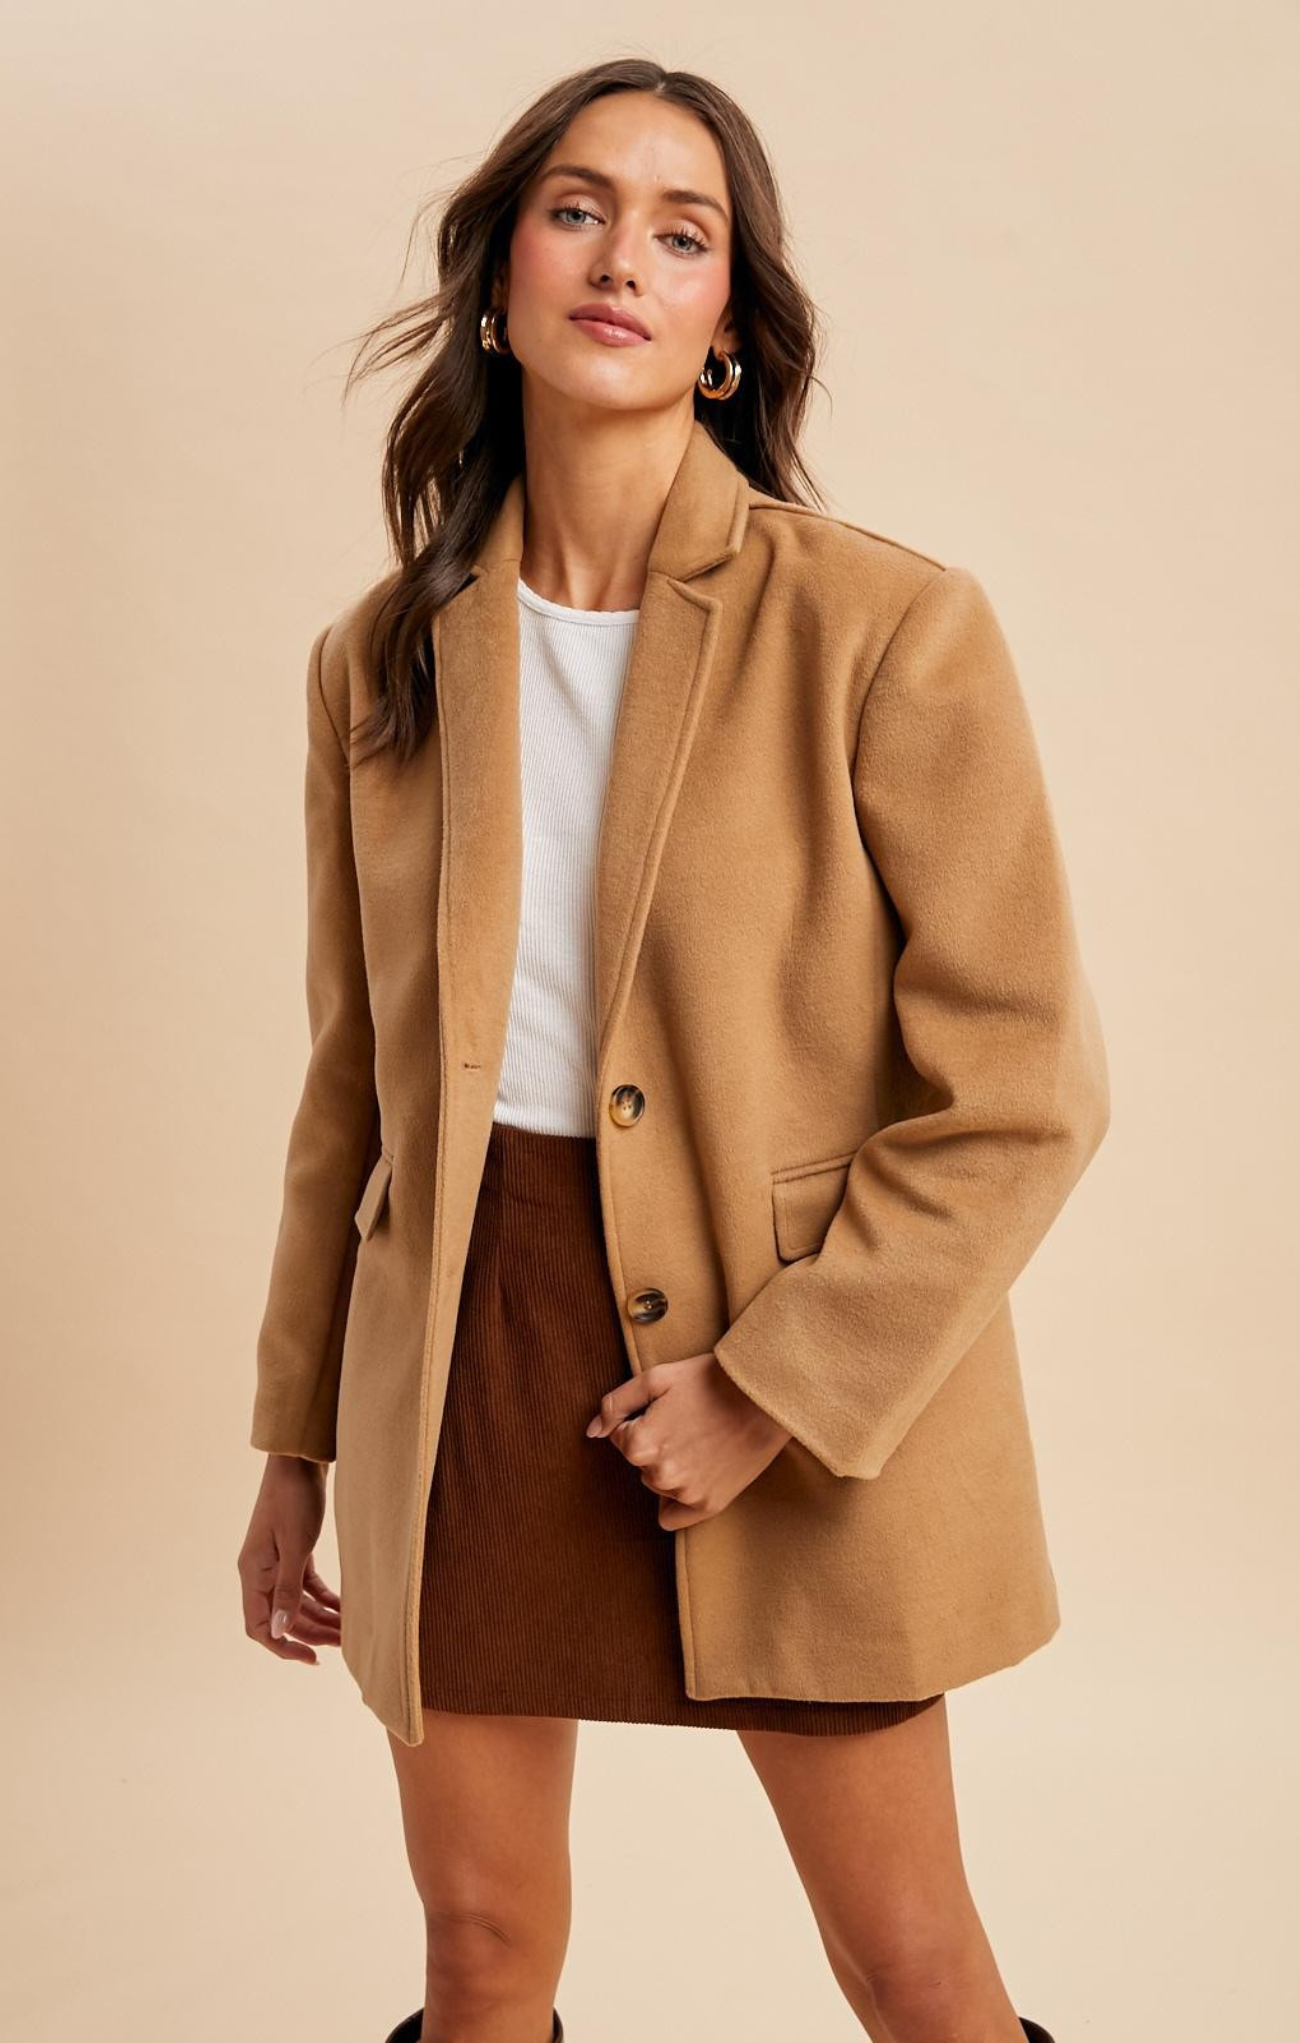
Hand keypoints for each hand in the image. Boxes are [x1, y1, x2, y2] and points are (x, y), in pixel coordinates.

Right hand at [238, 1453, 341, 1664]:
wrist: (300, 1459)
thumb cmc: (294, 1498)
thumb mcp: (296, 1547)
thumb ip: (288, 1591)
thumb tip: (280, 1632)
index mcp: (252, 1573)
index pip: (257, 1626)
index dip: (282, 1646)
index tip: (311, 1658)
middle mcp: (260, 1571)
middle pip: (282, 1617)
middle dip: (311, 1633)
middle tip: (343, 1643)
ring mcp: (276, 1561)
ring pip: (296, 1603)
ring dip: (321, 1617)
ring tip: (349, 1629)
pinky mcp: (293, 1550)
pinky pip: (306, 1585)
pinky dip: (324, 1598)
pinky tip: (344, 1607)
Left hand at [585, 1351, 791, 1528]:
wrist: (763, 1396)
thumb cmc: (709, 1381)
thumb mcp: (656, 1378)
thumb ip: (616, 1404)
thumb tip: (592, 1432)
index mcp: (640, 1445)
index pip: (621, 1437)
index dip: (642, 1418)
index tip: (668, 1407)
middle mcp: (660, 1475)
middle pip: (639, 1462)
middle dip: (654, 1443)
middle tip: (685, 1421)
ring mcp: (685, 1493)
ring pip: (656, 1484)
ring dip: (668, 1467)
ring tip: (698, 1440)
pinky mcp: (709, 1505)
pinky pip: (671, 1517)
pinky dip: (675, 1501)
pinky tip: (693, 1475)